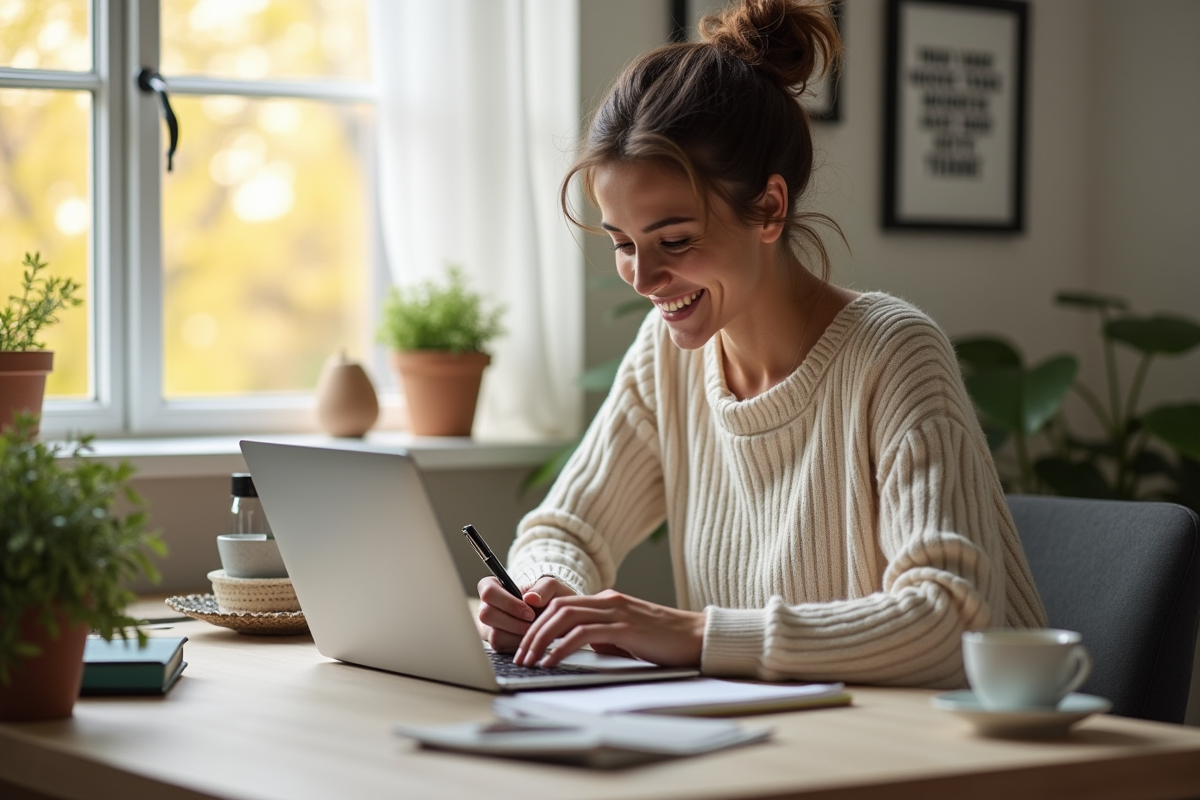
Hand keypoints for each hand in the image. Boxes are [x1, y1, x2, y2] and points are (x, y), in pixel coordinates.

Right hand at [475, 575, 574, 652]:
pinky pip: (501, 646)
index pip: (488, 592)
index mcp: (492, 587)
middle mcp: (486, 606)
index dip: (508, 602)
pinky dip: (518, 643)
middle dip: (514, 621)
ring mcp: (488, 626)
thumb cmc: (546, 597)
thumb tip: (531, 598)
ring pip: (494, 633)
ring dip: (518, 634)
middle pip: (487, 614)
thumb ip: (543, 588)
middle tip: (533, 621)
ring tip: (533, 629)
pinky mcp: (495, 642)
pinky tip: (528, 637)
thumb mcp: (550, 587)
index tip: (528, 609)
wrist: (551, 615)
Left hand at [514, 589, 705, 668]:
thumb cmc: (665, 641)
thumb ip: (603, 636)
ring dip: (541, 639)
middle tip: (520, 654)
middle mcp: (609, 601)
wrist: (697, 638)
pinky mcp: (625, 627)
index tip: (526, 644)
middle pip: (557, 608)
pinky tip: (551, 662)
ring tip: (529, 660)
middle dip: (533, 631)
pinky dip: (561, 647)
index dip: (539, 622)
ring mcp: (616, 611)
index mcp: (607, 601)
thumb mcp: (627, 636)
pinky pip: (583, 634)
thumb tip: (577, 647)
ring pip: (565, 617)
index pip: (562, 605)